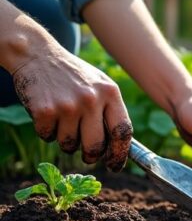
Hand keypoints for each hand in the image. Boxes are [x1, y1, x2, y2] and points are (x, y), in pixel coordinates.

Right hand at [12, 43, 132, 170]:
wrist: (38, 55)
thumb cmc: (73, 76)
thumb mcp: (100, 85)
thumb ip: (111, 111)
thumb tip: (121, 146)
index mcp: (110, 93)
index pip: (123, 131)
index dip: (120, 153)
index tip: (115, 165)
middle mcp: (91, 99)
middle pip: (96, 146)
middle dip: (91, 156)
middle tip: (87, 156)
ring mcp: (67, 105)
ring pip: (69, 145)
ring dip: (65, 140)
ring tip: (63, 119)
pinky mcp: (45, 111)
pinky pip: (47, 137)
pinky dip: (47, 131)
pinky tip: (48, 113)